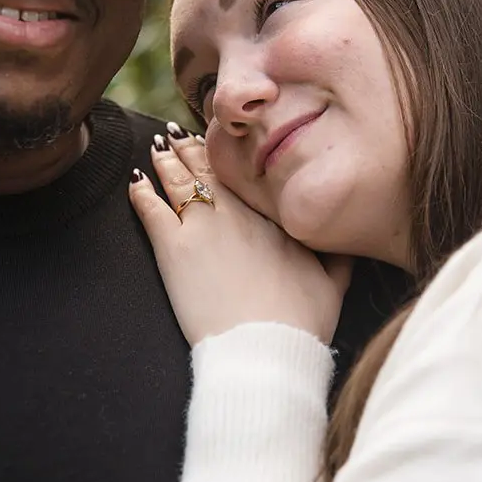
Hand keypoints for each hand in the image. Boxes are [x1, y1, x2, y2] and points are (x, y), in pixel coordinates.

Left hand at [129, 128, 352, 347]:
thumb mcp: (334, 284)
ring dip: (166, 160)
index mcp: (272, 215)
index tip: (225, 145)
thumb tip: (346, 238)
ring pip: (178, 179)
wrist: (264, 347)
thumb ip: (339, 255)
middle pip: (209, 168)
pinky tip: (135, 181)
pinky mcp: (172, 248)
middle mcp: (236, 211)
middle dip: (194, 148)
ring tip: (156, 145)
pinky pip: (150, 208)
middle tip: (179, 134)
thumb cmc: (300, 320)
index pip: (247, 173)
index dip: (233, 157)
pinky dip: (140, 193)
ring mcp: (202, 225)